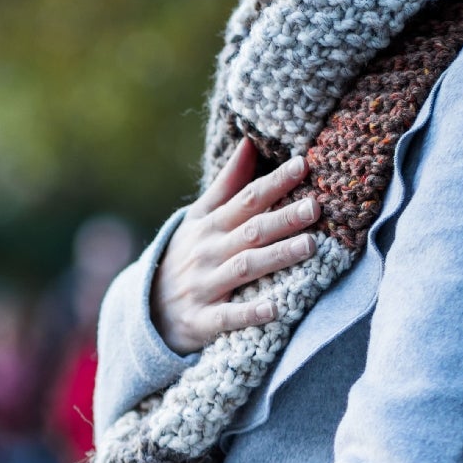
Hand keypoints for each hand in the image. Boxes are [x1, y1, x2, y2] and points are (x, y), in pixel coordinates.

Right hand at [153, 136, 319, 354]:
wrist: (148, 312)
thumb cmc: (185, 257)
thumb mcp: (199, 218)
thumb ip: (228, 184)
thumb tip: (250, 141)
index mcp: (211, 226)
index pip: (246, 199)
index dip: (274, 182)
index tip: (303, 165)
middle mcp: (209, 253)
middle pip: (250, 232)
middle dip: (282, 218)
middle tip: (315, 207)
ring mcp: (205, 287)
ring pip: (245, 268)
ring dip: (276, 257)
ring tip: (310, 246)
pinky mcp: (202, 320)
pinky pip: (228, 316)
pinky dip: (250, 313)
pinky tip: (275, 308)